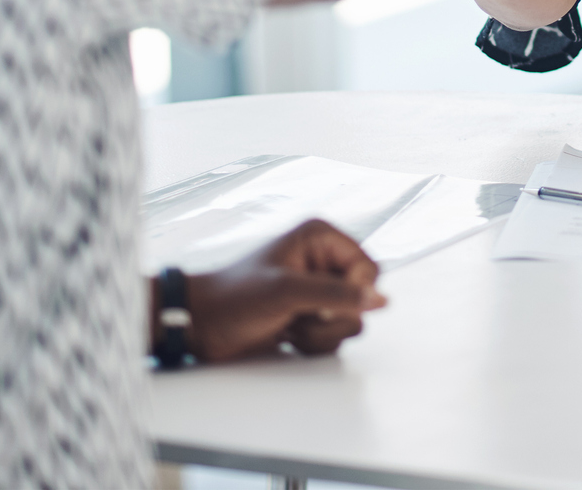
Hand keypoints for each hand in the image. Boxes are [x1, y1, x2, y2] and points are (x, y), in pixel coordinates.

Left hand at [183, 219, 386, 360]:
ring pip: (352, 321)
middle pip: (363, 297)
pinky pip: (336, 336)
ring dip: (321, 333)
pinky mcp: (311, 316)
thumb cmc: (234, 298)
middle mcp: (323, 262)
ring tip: (289, 326)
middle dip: (333, 317)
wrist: (202, 325)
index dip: (352, 292)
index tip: (321, 306)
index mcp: (320, 239)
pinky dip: (313, 343)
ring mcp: (318, 291)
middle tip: (301, 317)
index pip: (368, 267)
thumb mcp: (286, 292)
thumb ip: (337, 295)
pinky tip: (287, 335)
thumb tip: (380, 299)